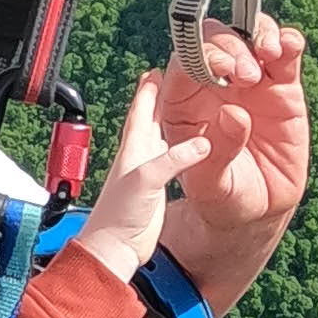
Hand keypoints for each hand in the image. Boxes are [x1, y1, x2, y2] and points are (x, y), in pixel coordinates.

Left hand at [77, 72, 185, 277]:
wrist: (115, 249)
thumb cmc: (119, 216)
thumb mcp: (147, 181)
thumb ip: (173, 161)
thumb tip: (201, 144)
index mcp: (133, 147)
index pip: (141, 109)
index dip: (149, 88)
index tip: (158, 68)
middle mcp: (139, 155)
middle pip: (151, 117)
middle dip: (161, 97)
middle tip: (173, 79)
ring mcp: (147, 170)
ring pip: (161, 135)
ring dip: (172, 119)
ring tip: (185, 105)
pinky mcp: (156, 187)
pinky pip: (172, 158)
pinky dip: (181, 147)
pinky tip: (189, 146)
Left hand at [146, 19, 310, 310]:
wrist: (259, 210)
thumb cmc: (224, 198)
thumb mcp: (212, 186)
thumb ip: (217, 154)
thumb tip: (233, 114)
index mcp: (183, 104)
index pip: (184, 63)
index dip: (199, 56)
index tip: (220, 69)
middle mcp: (214, 85)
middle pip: (215, 41)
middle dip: (229, 47)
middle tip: (246, 74)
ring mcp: (249, 81)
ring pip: (249, 36)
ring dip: (258, 35)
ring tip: (269, 54)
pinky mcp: (282, 86)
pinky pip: (285, 53)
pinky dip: (288, 41)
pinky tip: (289, 45)